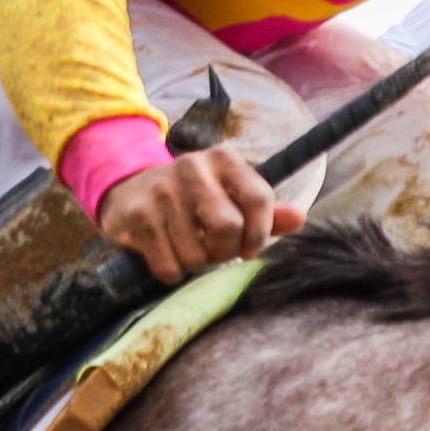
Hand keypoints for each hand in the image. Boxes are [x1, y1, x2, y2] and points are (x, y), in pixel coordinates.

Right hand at [96, 147, 304, 283]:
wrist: (129, 191)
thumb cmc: (193, 199)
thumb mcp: (230, 196)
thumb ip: (266, 211)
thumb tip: (300, 219)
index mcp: (223, 159)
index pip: (259, 197)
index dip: (260, 233)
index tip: (250, 248)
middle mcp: (192, 166)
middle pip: (228, 226)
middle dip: (224, 251)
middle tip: (215, 250)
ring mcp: (161, 189)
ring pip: (196, 253)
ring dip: (196, 263)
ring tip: (188, 248)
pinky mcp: (136, 215)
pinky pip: (168, 265)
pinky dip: (173, 271)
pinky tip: (167, 255)